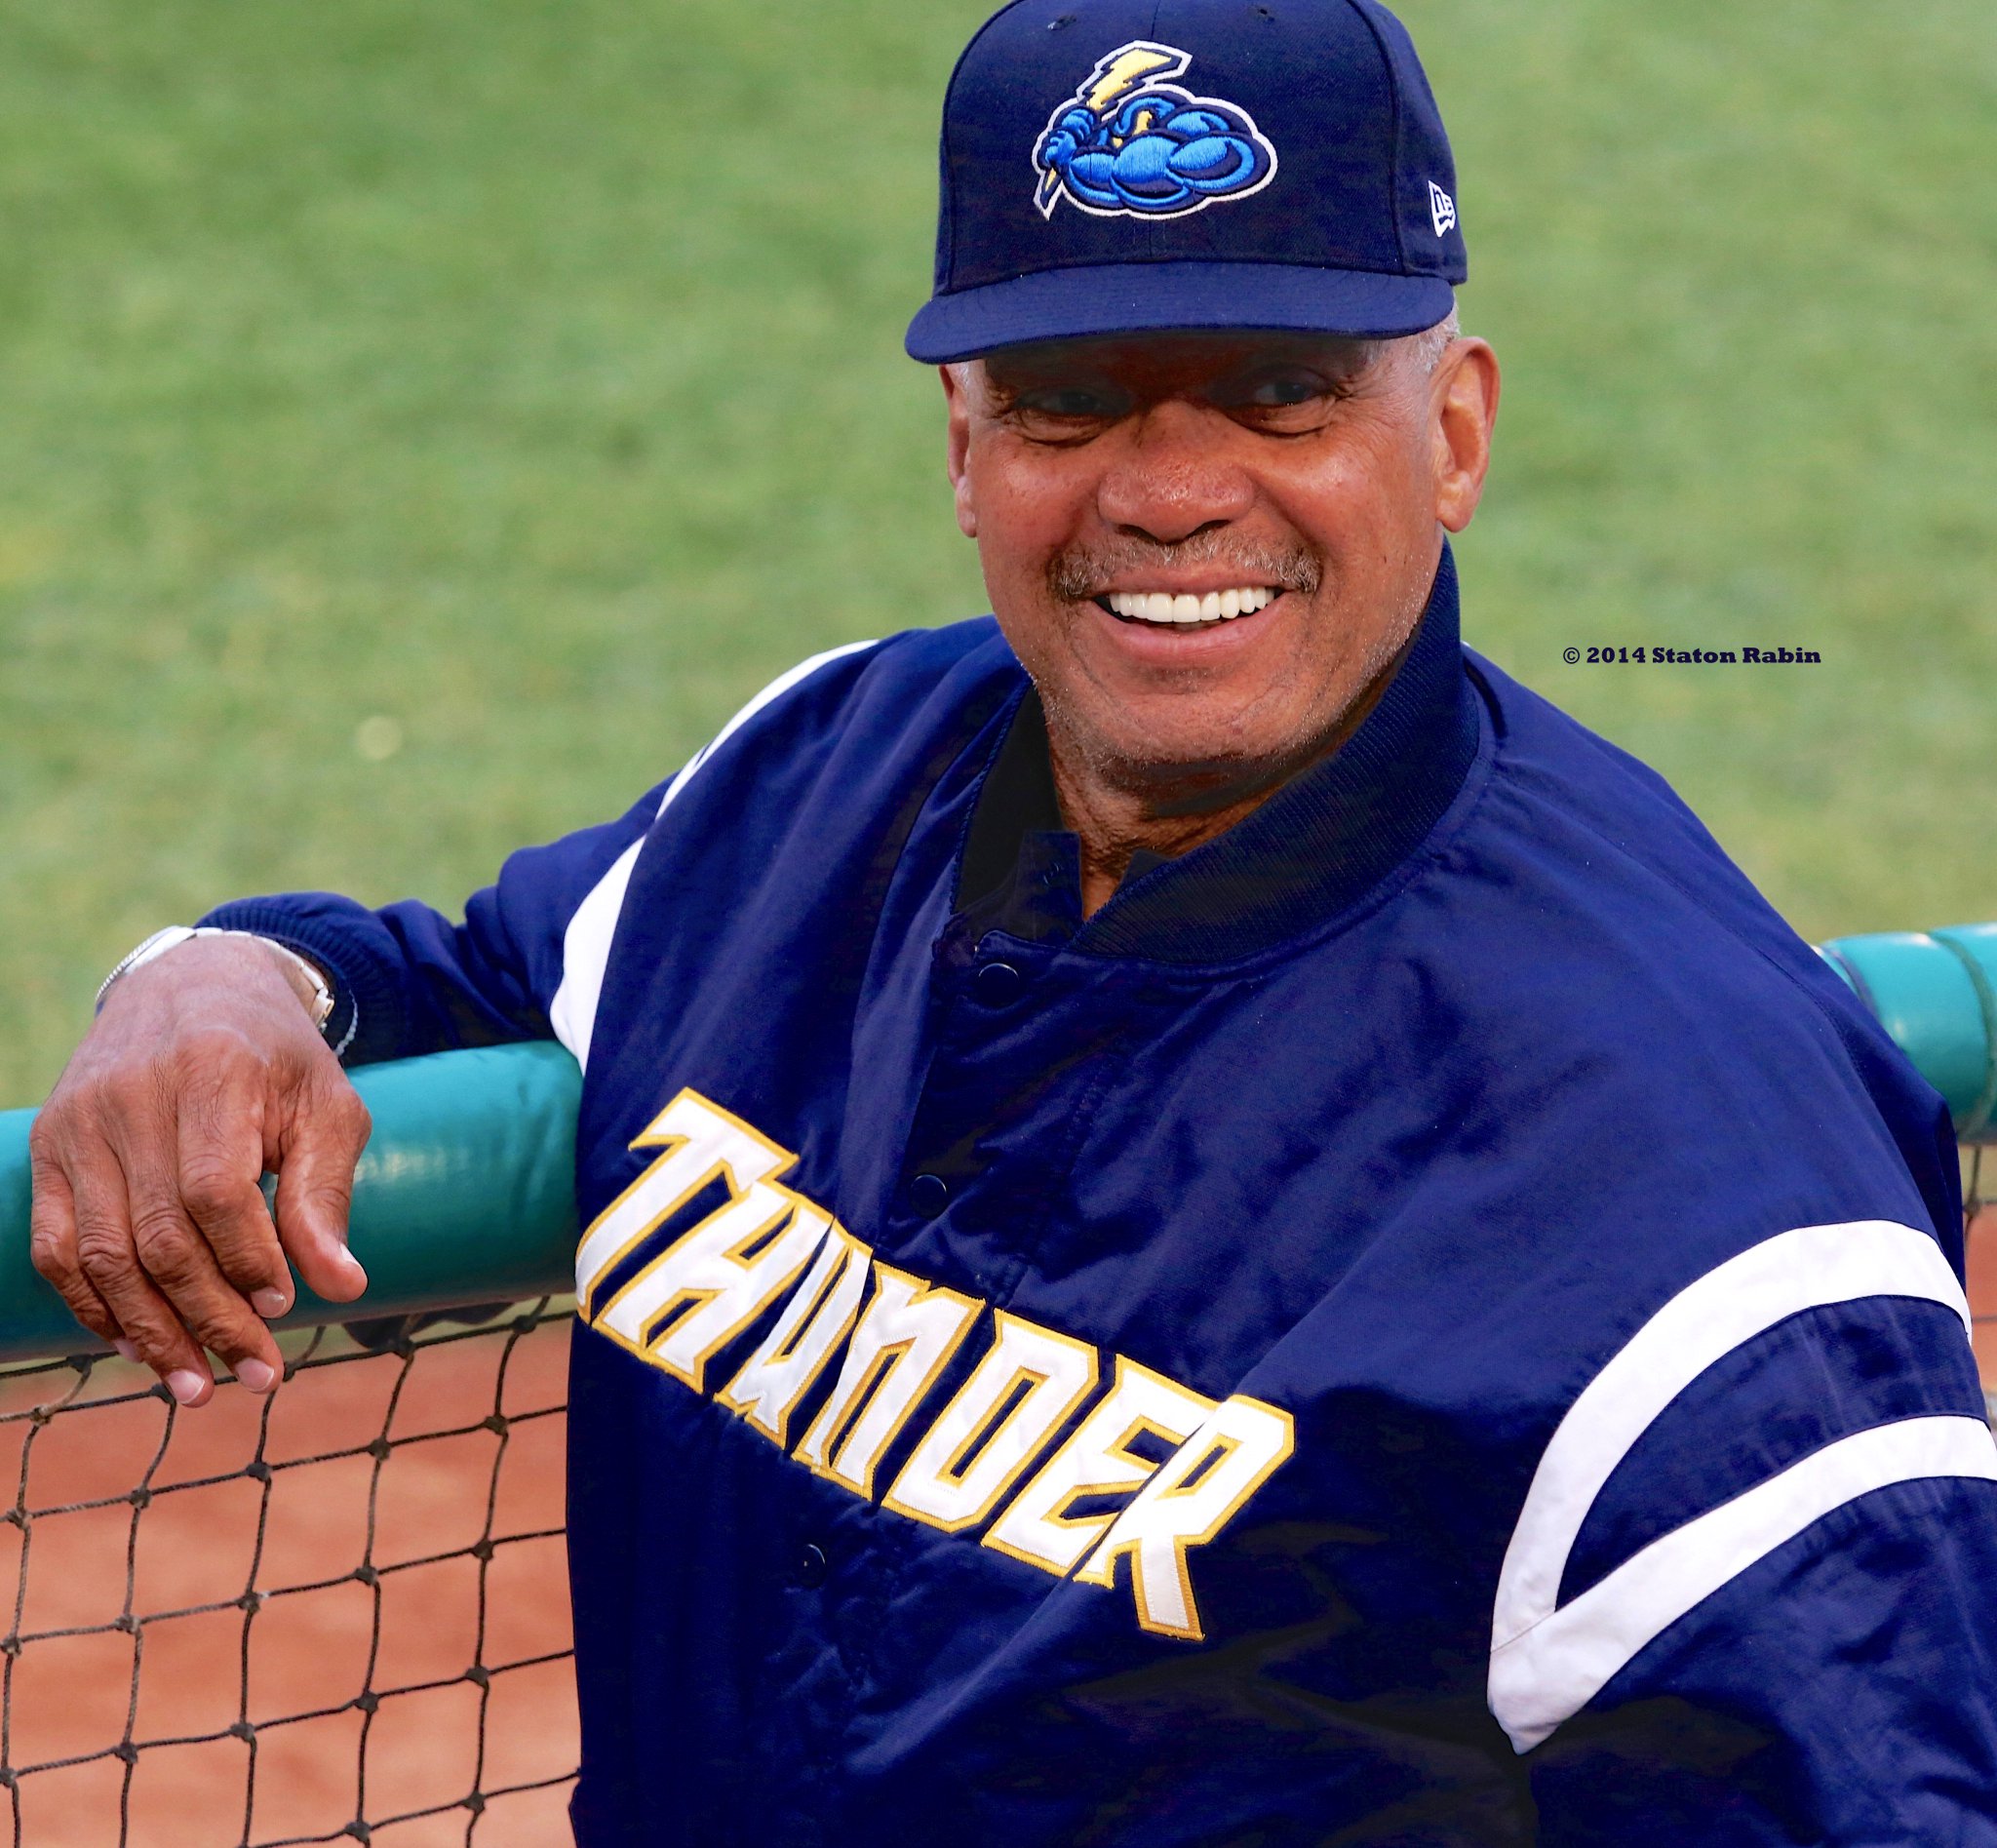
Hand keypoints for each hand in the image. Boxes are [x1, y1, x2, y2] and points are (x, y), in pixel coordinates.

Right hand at [27, 935, 371, 1404]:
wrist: (195, 986)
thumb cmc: (277, 1057)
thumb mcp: (326, 1107)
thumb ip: (325, 1194)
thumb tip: (342, 1288)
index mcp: (211, 1074)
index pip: (214, 1192)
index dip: (247, 1260)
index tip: (285, 1306)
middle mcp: (131, 1098)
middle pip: (158, 1236)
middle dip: (209, 1318)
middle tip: (259, 1373)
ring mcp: (79, 1123)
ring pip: (102, 1254)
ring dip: (150, 1332)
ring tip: (198, 1386)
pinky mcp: (48, 1145)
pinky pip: (56, 1246)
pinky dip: (93, 1305)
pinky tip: (138, 1345)